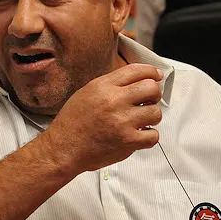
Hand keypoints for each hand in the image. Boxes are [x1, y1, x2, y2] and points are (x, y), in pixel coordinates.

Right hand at [42, 63, 161, 174]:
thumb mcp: (86, 93)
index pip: (136, 71)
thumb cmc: (72, 123)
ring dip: (152, 117)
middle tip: (148, 101)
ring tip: (141, 121)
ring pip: (156, 112)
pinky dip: (149, 136)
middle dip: (154, 94)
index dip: (151, 72)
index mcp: (103, 87)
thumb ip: (110, 85)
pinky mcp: (128, 141)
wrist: (63, 149)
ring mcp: (122, 122)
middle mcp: (114, 101)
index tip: (156, 76)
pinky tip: (139, 135)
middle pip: (151, 88)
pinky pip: (153, 136)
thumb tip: (135, 81)